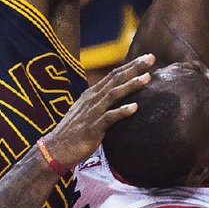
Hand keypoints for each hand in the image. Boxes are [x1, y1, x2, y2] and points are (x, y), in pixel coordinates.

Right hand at [45, 54, 153, 169]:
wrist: (56, 149)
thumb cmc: (74, 132)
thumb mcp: (87, 111)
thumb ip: (101, 102)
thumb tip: (117, 97)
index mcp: (92, 93)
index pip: (114, 74)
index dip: (130, 65)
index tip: (147, 57)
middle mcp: (92, 99)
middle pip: (116, 79)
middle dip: (134, 68)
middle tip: (151, 58)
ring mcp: (92, 112)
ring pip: (113, 94)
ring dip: (131, 85)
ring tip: (147, 78)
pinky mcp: (92, 128)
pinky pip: (109, 118)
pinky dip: (122, 111)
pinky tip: (135, 108)